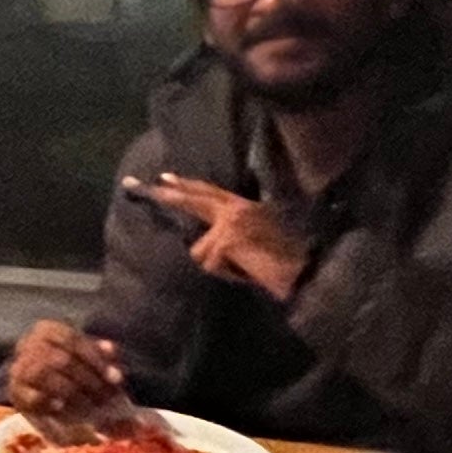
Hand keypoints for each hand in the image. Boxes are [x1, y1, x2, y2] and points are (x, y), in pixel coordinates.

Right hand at [4, 318, 125, 422]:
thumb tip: (110, 348)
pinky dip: (51, 403)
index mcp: (46, 329)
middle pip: (61, 360)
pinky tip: (65, 407)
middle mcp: (28, 344)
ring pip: (46, 377)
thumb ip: (102, 353)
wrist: (44, 392)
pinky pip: (33, 396)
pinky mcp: (15, 391)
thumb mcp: (90, 359)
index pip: (72, 340)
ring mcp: (19, 367)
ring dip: (73, 393)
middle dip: (88, 380)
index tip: (116, 378)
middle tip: (107, 399)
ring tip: (92, 406)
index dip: (96, 360)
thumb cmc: (73, 370)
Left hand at [138, 176, 308, 302]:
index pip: (211, 191)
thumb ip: (233, 231)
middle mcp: (237, 208)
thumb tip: (202, 238)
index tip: (166, 178)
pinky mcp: (226, 240)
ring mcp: (230, 222)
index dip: (188, 185)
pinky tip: (247, 273)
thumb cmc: (285, 262)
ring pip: (200, 250)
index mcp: (246, 206)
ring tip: (245, 269)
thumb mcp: (258, 237)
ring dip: (217, 266)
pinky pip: (210, 264)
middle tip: (147, 186)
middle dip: (171, 195)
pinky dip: (225, 274)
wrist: (304, 273)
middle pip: (196, 200)